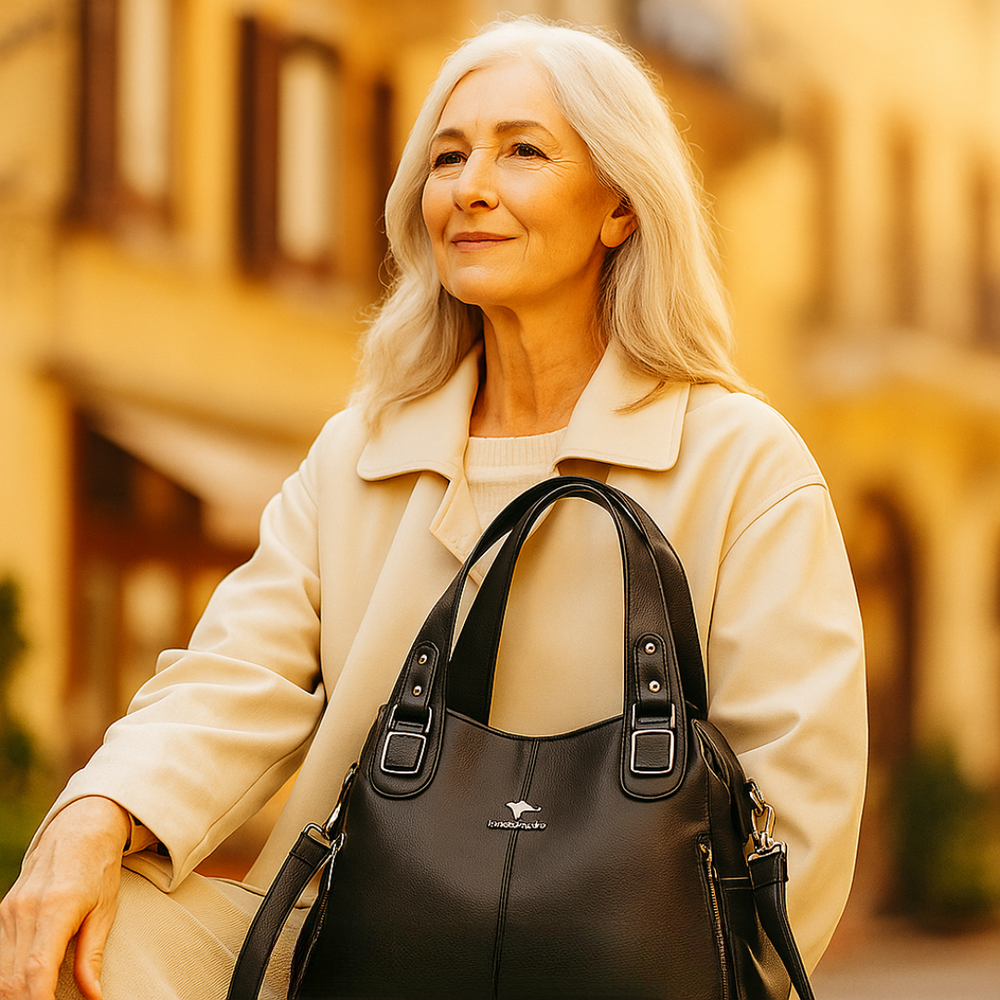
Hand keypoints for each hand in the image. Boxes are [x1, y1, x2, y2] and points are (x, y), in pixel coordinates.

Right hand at [0, 797, 130, 999]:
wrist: (80, 829)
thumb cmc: (99, 868)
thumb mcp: (105, 910)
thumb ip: (92, 956)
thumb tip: (94, 996)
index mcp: (56, 908)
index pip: (36, 970)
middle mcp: (25, 910)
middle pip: (12, 977)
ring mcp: (9, 911)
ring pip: (1, 971)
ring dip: (15, 994)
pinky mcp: (3, 912)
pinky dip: (8, 978)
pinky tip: (24, 989)